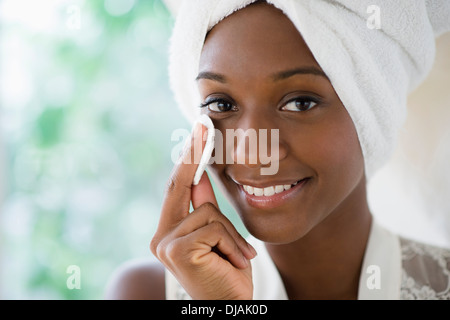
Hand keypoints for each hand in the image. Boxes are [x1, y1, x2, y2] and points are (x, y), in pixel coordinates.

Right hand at [150, 122, 256, 299]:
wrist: (230, 306)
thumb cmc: (227, 273)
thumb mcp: (219, 235)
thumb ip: (206, 207)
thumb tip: (202, 176)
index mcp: (169, 232)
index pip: (178, 188)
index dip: (188, 158)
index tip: (199, 131)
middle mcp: (161, 237)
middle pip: (180, 185)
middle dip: (194, 153)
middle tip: (204, 123)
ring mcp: (166, 244)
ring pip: (208, 210)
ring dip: (231, 233)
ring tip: (236, 257)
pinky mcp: (178, 250)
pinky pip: (214, 226)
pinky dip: (232, 243)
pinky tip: (233, 262)